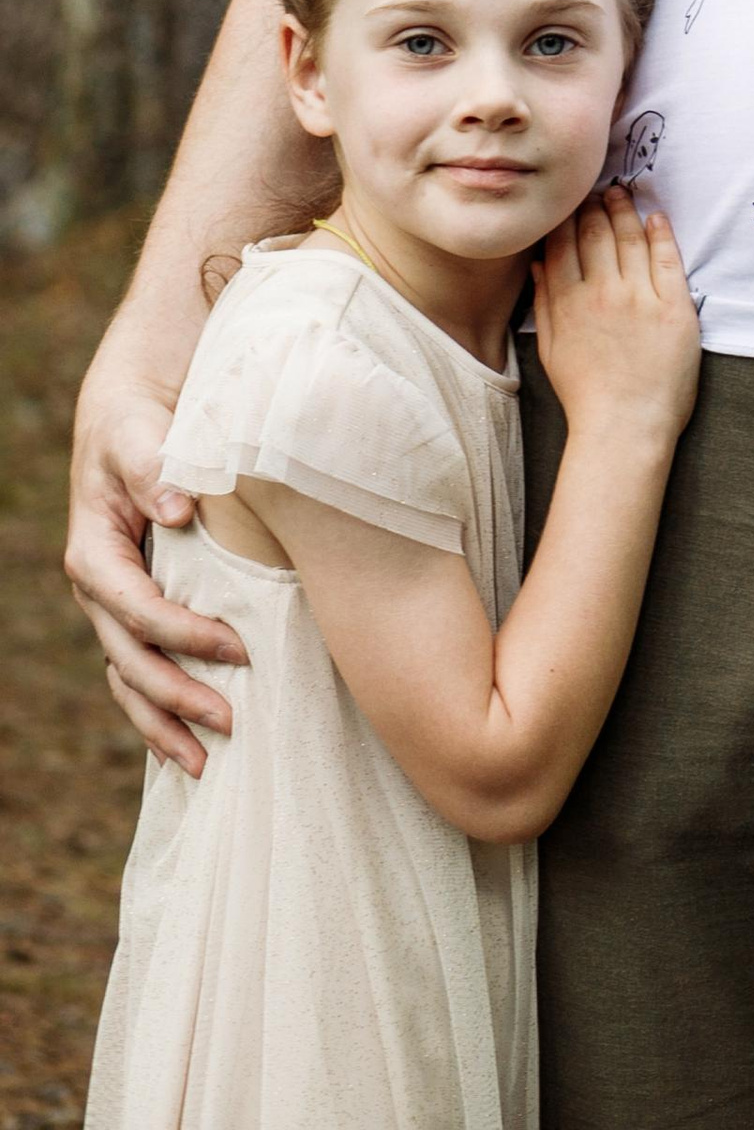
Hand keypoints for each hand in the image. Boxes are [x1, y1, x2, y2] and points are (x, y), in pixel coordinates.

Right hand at [66, 348, 246, 773]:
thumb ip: (156, 470)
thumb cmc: (139, 422)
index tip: (235, 647)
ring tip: (209, 762)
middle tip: (231, 722)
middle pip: (130, 660)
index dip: (183, 634)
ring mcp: (116, 605)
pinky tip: (193, 741)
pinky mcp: (138, 609)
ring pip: (131, 680)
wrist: (131, 413)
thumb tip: (180, 511)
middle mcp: (101, 588)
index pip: (137, 609)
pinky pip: (143, 670)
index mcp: (95, 552)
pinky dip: (163, 708)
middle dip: (177, 697)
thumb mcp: (141, 435)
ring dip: (165, 722)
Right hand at [530, 190, 699, 452]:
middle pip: (596, 233)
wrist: (624, 428)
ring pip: (630, 238)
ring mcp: (639, 299)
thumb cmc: (585, 394)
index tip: (570, 198)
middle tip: (598, 187)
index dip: (567, 215)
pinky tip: (655, 217)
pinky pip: (666, 259)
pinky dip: (660, 233)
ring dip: (625, 210)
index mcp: (568, 303)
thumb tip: (538, 264)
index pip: (564, 243)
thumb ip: (544, 303)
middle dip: (595, 204)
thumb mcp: (550, 349)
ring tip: (623, 194)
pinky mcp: (673, 307)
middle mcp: (602, 294)